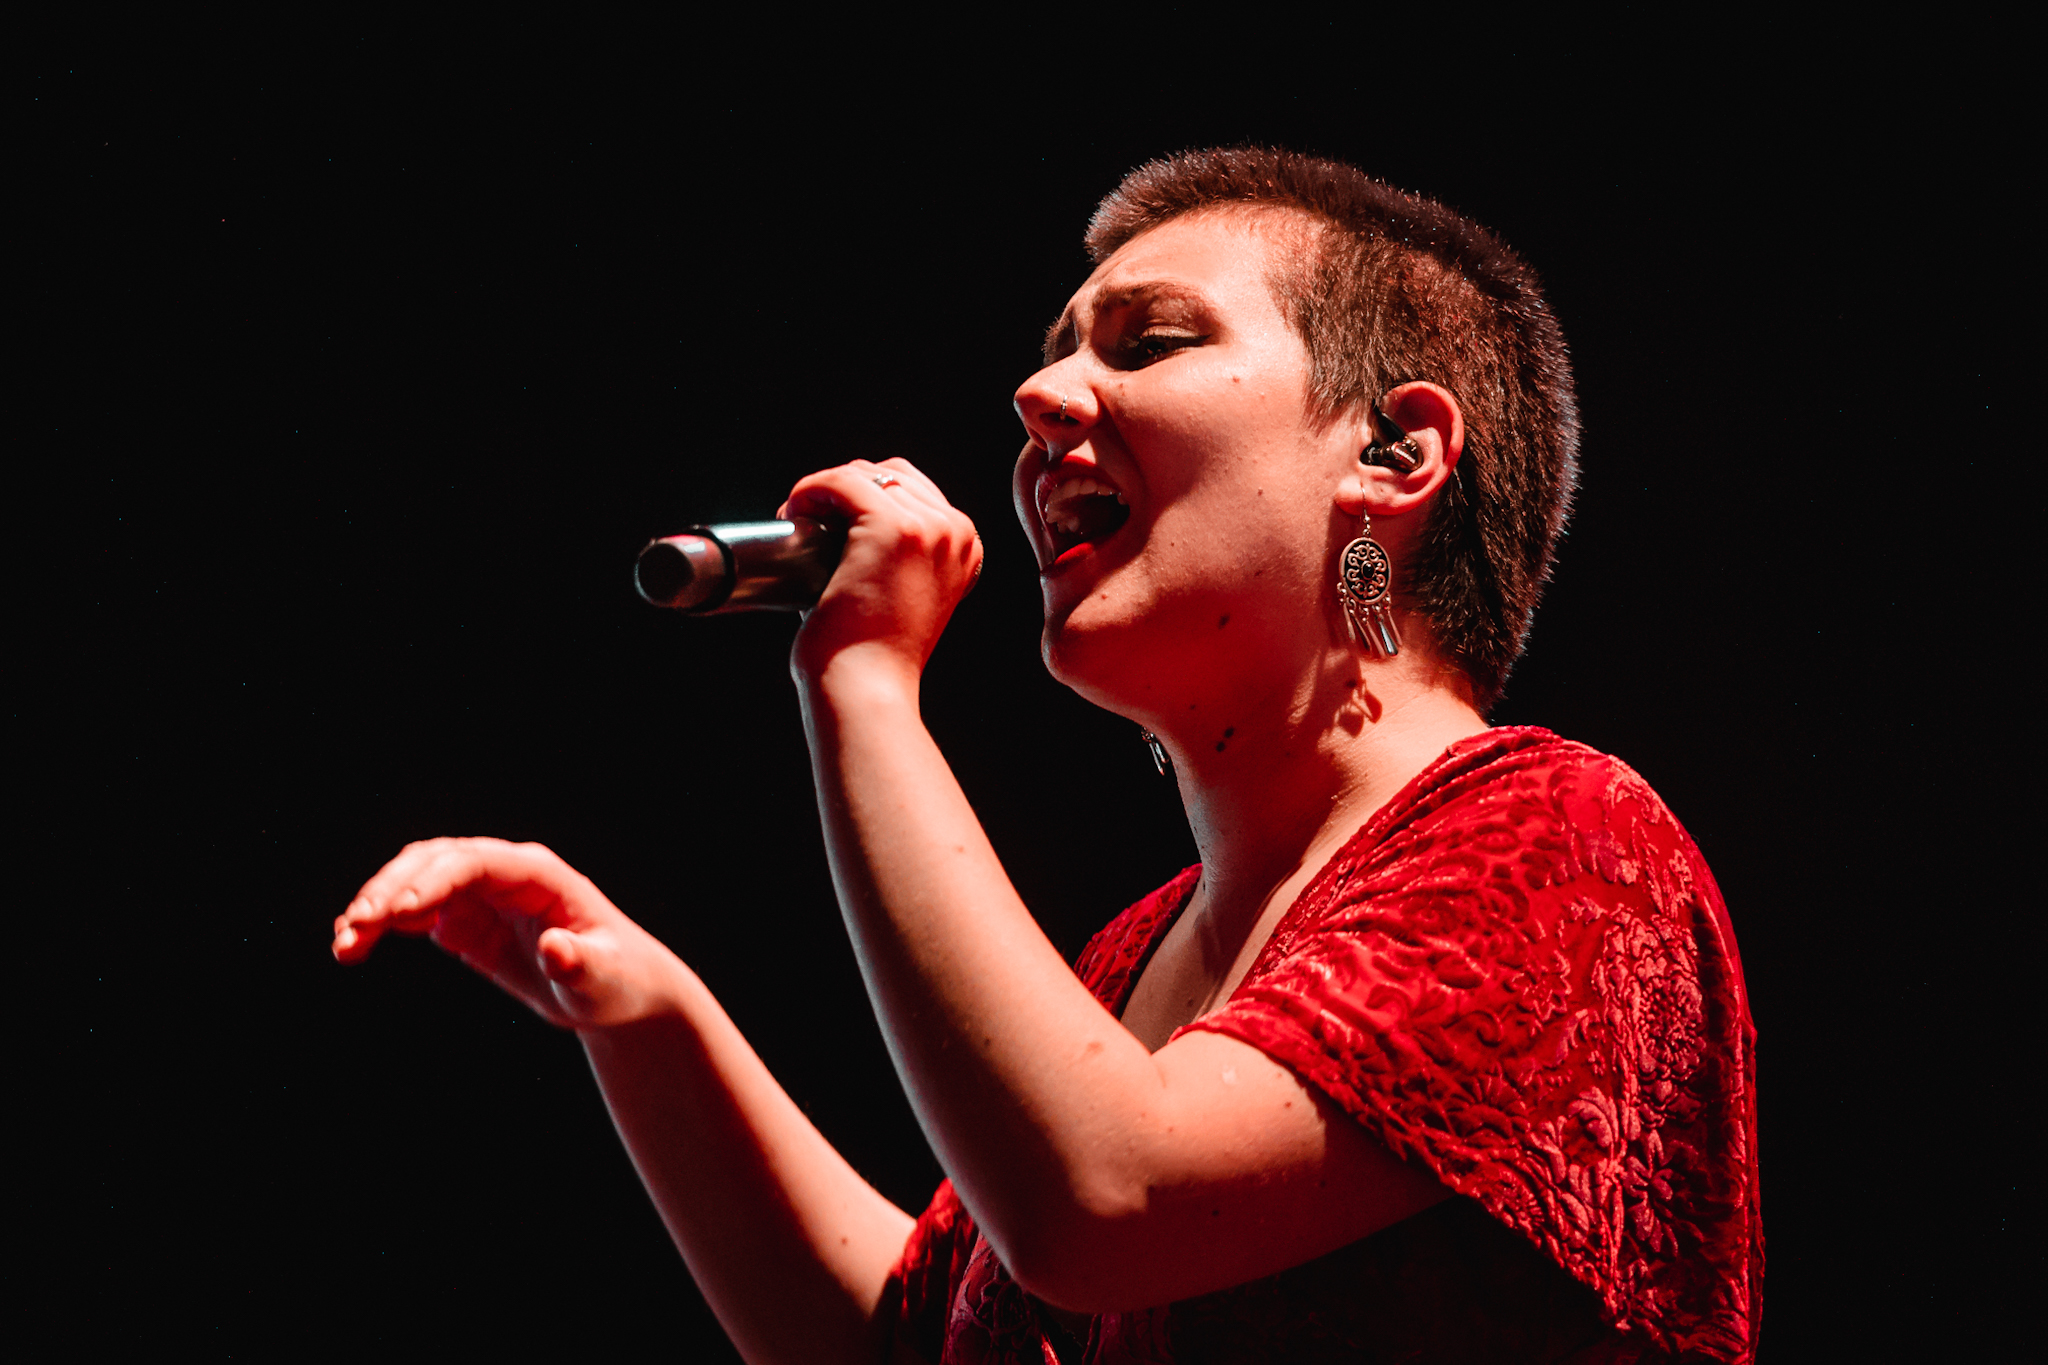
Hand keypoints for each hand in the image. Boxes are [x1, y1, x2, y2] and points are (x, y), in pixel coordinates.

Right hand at [331, 838, 683, 1029]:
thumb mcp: (604, 980)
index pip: (475, 863)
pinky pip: (416, 910)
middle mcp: (506, 875)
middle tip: (354, 932)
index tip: (393, 914)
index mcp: (539, 876)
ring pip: (417, 881)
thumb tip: (555, 948)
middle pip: (436, 863)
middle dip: (391, 891)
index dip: (432, 882)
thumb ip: (580, 964)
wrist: (615, 990)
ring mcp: (483, 894)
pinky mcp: (467, 920)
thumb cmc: (617, 981)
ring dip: (378, 906)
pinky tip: (355, 945)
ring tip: (344, 946)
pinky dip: (384, 922)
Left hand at [780, 458, 982, 684]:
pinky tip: (793, 511)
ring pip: (864, 474)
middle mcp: (955, 533)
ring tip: (798, 519)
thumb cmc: (873, 654)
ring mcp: (928, 528)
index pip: (913, 490)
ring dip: (824, 488)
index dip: (864, 497)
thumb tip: (844, 523)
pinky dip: (810, 489)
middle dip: (844, 488)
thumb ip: (898, 557)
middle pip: (891, 474)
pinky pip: (841, 481)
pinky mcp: (892, 529)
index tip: (829, 524)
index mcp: (966, 547)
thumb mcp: (904, 594)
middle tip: (808, 522)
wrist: (867, 690)